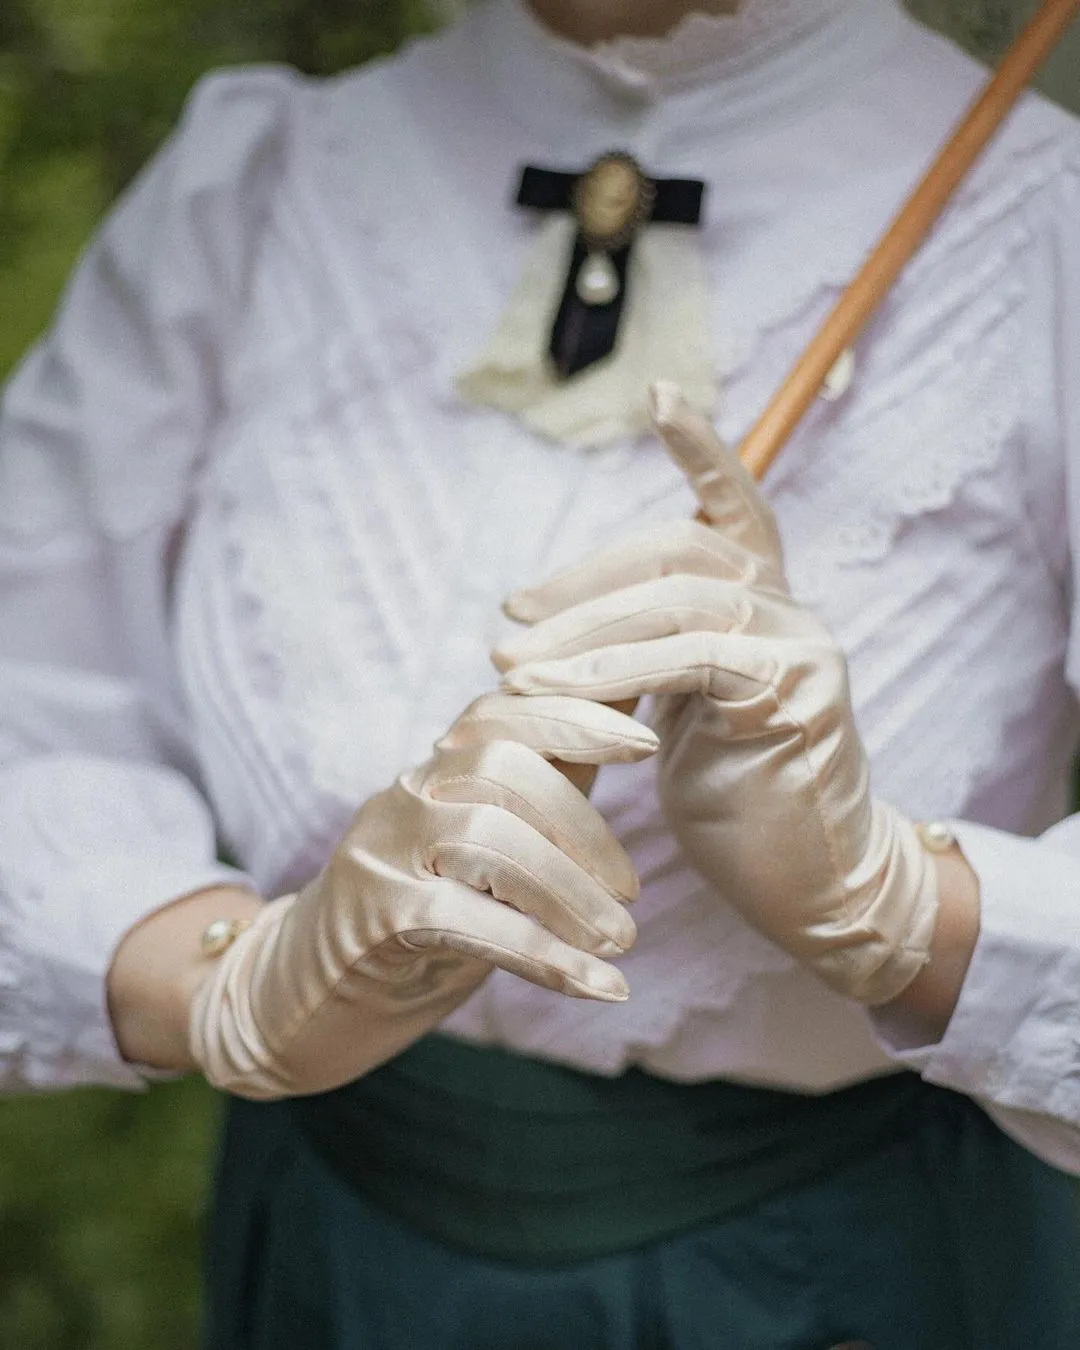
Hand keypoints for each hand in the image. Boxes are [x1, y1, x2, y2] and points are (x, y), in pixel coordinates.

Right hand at [189, 691, 654, 1097]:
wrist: (304, 1000)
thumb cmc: (421, 916)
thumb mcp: (488, 849)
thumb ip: (549, 787)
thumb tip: (629, 710)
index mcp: (435, 769)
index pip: (503, 712)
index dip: (576, 715)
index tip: (646, 742)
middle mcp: (404, 795)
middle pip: (502, 767)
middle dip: (582, 826)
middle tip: (631, 891)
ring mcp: (381, 851)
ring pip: (487, 839)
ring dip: (569, 893)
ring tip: (620, 941)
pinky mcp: (371, 918)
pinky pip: (467, 922)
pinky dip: (544, 954)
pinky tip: (597, 987)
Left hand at [494, 382, 938, 1004]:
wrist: (812, 888)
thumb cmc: (738, 805)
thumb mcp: (678, 717)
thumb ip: (644, 659)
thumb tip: (554, 629)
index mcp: (763, 609)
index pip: (732, 511)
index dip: (699, 450)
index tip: (659, 392)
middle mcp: (789, 610)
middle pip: (678, 551)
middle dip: (582, 581)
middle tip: (508, 623)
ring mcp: (802, 644)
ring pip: (678, 598)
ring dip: (582, 628)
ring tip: (512, 665)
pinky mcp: (798, 688)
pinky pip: (692, 654)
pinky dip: (617, 666)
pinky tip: (560, 686)